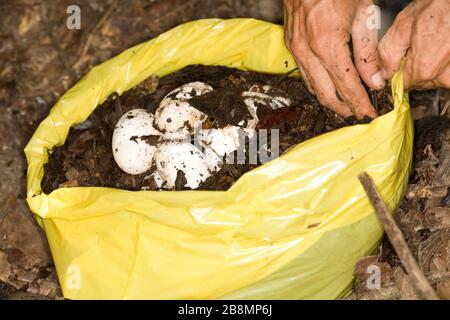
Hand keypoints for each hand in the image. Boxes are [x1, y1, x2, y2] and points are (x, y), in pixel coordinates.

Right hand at [284, 0, 383, 118]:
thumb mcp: (363, 13)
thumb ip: (368, 51)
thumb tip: (375, 80)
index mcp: (327, 44)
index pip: (346, 86)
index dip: (359, 103)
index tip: (369, 114)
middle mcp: (307, 52)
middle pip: (325, 94)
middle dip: (343, 108)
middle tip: (358, 114)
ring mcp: (295, 50)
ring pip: (312, 87)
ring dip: (329, 99)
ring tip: (346, 105)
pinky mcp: (291, 46)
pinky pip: (304, 74)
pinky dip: (318, 84)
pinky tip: (329, 86)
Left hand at [379, 0, 449, 89]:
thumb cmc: (436, 6)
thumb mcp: (402, 27)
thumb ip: (388, 55)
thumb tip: (381, 75)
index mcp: (424, 68)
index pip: (403, 85)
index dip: (400, 71)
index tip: (404, 57)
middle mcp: (445, 76)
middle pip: (421, 82)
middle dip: (418, 66)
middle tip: (422, 44)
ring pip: (437, 78)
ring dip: (433, 64)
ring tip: (435, 43)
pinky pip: (448, 73)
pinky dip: (445, 62)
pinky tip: (444, 46)